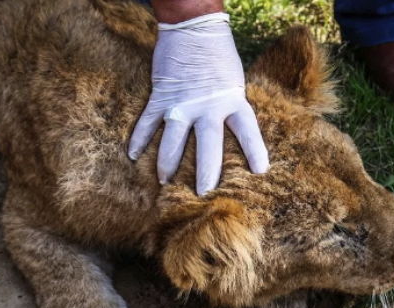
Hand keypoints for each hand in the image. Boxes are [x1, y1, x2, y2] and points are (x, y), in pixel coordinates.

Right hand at [128, 12, 268, 194]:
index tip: (260, 171)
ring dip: (167, 164)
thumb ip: (231, 108)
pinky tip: (133, 155)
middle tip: (203, 194)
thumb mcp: (234, 82)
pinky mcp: (161, 97)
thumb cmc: (218, 55)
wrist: (192, 27)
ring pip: (173, 141)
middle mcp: (207, 106)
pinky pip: (147, 123)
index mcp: (232, 100)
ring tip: (164, 181)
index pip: (247, 130)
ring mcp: (181, 103)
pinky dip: (139, 139)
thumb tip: (230, 135)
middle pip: (207, 147)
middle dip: (205, 173)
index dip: (255, 151)